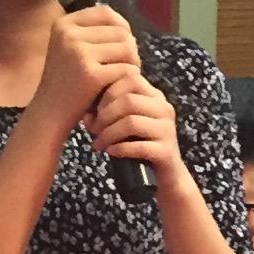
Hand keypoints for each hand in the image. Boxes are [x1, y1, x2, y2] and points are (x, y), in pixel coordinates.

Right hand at [34, 4, 141, 130]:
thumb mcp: (69, 47)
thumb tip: (125, 26)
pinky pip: (126, 68)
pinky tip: (121, 85)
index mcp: (63, 24)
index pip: (106, 13)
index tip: (123, 43)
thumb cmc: (66, 80)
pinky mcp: (91, 75)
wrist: (49, 112)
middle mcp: (69, 34)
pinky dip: (129, 77)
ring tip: (124, 74)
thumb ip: (92, 32)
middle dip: (130, 48)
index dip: (122, 27)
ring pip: (127, 48)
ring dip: (133, 62)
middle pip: (120, 31)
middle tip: (127, 65)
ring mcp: (79, 53)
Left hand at [88, 71, 182, 185]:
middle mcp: (164, 109)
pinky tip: (111, 152)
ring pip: (131, 122)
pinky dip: (120, 149)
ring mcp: (167, 129)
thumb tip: (86, 115)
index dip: (108, 92)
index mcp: (154, 96)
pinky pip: (139, 146)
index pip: (131, 78)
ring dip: (108, 134)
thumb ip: (107, 113)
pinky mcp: (166, 151)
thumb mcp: (124, 124)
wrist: (164, 175)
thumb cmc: (139, 144)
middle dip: (105, 116)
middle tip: (93, 130)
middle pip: (129, 100)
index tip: (96, 109)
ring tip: (98, 144)